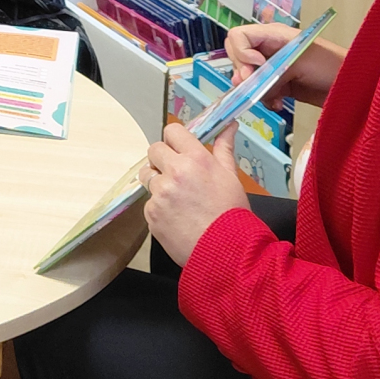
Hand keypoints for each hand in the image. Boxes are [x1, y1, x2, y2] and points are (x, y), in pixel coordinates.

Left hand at [142, 116, 250, 264]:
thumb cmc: (232, 215)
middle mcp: (174, 172)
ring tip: (177, 198)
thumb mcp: (231, 176)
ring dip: (158, 181)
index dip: (175, 140)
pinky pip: (148, 202)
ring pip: (147, 175)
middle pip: (154, 150)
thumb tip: (229, 126)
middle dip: (163, 159)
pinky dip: (159, 207)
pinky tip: (176, 216)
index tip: (179, 149)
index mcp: (195, 159)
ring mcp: (160, 194)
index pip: (171, 131)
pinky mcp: (151, 214)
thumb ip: (224, 148)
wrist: (227, 252)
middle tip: (177, 174)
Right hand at [223, 21, 342, 104]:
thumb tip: (248, 81)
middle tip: (254, 86)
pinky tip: (279, 104)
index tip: (255, 67)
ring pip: (248, 77)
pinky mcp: (281, 85)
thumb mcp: (301, 63)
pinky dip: (266, 100)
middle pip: (238, 56)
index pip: (240, 36)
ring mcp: (275, 68)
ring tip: (274, 98)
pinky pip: (260, 92)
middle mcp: (270, 49)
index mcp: (275, 35)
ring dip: (255, 90)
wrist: (355, 87)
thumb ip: (272, 70)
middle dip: (243, 73)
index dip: (241, 52)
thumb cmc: (333, 66)